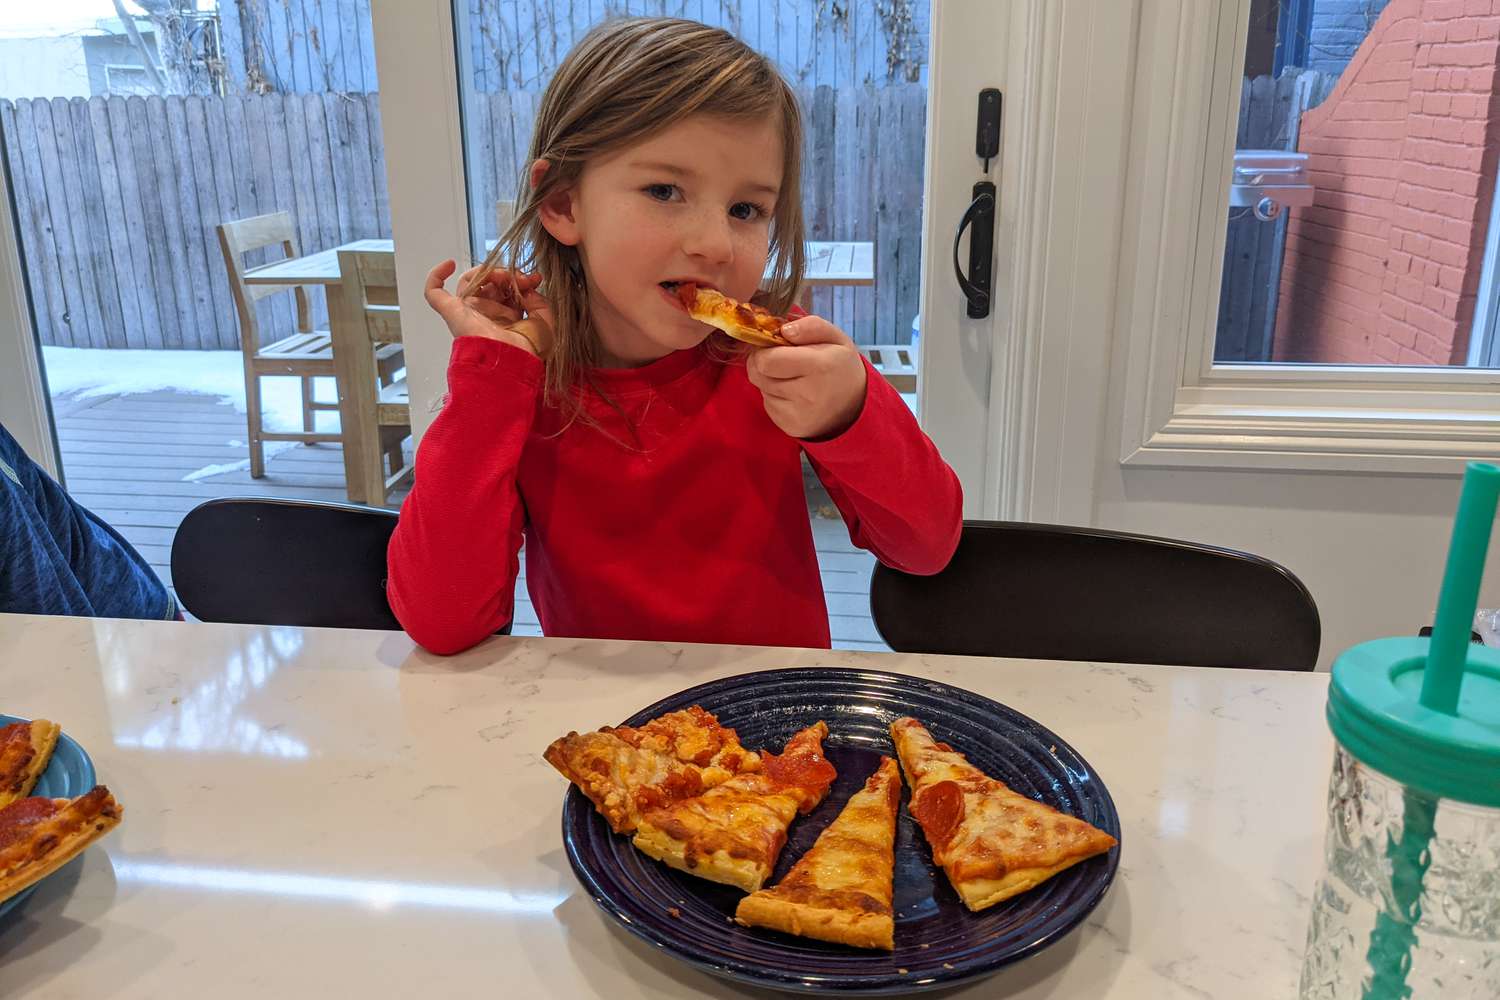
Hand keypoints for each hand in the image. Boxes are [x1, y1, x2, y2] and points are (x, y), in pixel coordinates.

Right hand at [423, 260, 552, 356]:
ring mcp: (467, 312)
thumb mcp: (544, 321)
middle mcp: (485, 314)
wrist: (511, 361)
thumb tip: (528, 286)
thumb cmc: (528, 350)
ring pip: (469, 282)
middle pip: (489, 282)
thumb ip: (539, 301)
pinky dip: (436, 276)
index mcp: (505, 318)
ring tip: (501, 275)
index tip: (534, 278)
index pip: (506, 288)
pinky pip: (434, 293)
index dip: (519, 279)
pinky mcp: (452, 312)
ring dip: (486, 272)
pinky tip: (449, 265)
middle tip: (521, 278)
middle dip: (506, 274)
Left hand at [746, 316, 867, 438]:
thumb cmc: (840, 366)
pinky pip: (768, 405)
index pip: (767, 360)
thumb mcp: (835, 337)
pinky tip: (793, 394)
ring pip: (761, 389)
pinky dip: (774, 397)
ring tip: (791, 377)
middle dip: (762, 363)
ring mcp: (798, 415)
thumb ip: (811, 326)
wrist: (856, 405)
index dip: (763, 350)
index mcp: (820, 366)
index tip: (773, 347)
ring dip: (769, 380)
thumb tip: (784, 330)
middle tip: (779, 360)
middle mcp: (808, 394)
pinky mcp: (791, 428)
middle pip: (758, 374)